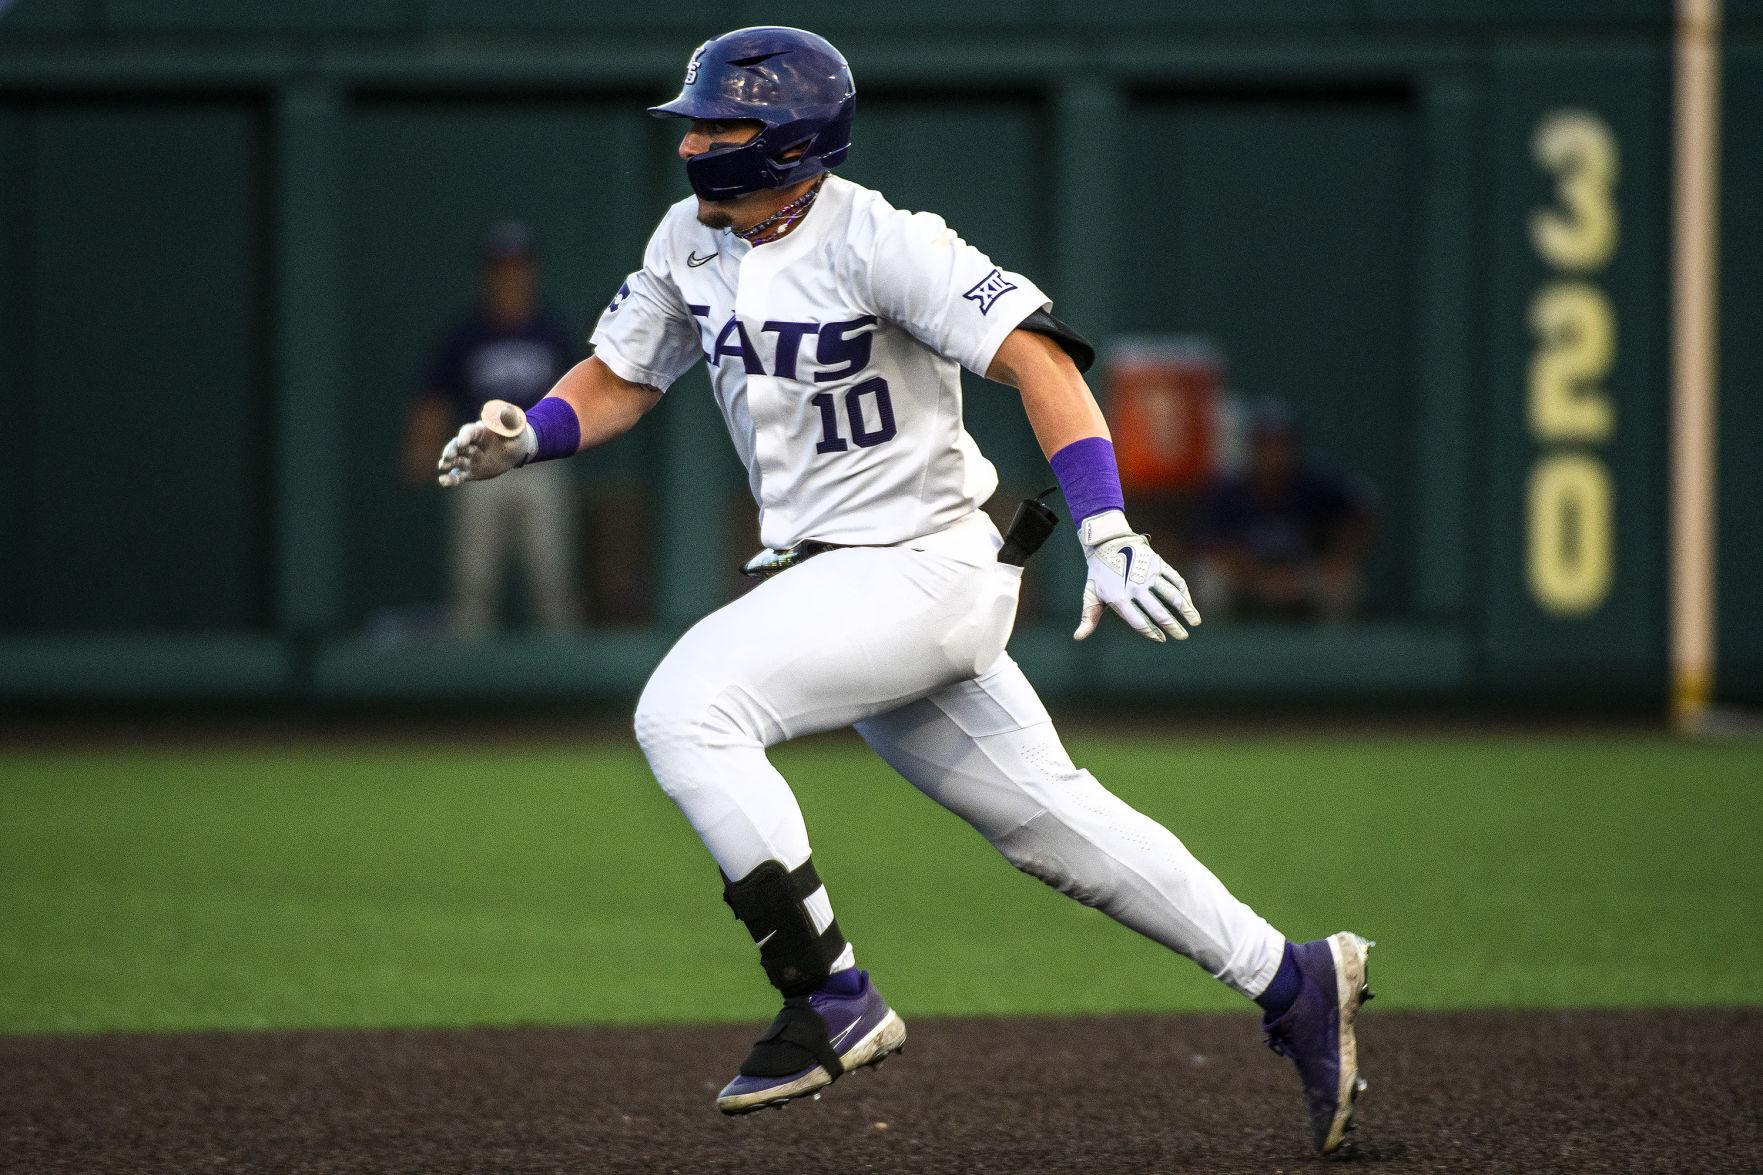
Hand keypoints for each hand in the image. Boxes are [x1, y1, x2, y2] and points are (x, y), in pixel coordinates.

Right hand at [437, 400, 537, 486]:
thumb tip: (506, 410)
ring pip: (456, 460)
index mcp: (479, 431)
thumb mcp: (515, 427)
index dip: (465, 436)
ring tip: (442, 466)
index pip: (469, 431)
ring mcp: (469, 458)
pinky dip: (450, 479)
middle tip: (447, 455)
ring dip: (448, 462)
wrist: (516, 451)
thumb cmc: (515, 435)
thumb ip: (510, 420)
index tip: (462, 442)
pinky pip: (459, 475)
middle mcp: (471, 444)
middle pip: (457, 445)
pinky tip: (443, 481)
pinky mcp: (471, 471)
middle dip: (452, 449)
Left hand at [1073, 510, 1202, 642]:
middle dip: (1173, 626)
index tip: (1161, 640)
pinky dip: (1184, 592)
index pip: (1139, 622)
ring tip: (1195, 622)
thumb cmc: (1099, 573)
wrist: (1107, 542)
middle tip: (1183, 637)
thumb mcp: (1091, 594)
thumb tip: (1078, 637)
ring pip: (1172, 596)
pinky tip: (1189, 602)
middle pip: (1159, 612)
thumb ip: (1088, 618)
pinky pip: (1175, 580)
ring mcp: (1148, 574)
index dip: (1152, 633)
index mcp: (1119, 598)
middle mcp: (1136, 587)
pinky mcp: (1157, 563)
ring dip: (1186, 610)